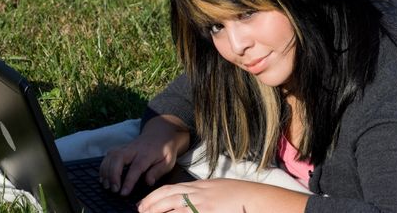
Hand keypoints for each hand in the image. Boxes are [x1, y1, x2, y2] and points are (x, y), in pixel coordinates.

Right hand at [99, 115, 189, 195]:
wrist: (160, 134)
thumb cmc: (164, 150)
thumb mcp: (168, 161)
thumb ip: (158, 171)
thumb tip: (149, 182)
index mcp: (147, 153)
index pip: (136, 167)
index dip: (128, 181)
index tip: (123, 192)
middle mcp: (134, 149)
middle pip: (118, 157)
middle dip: (113, 174)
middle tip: (113, 189)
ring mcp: (125, 147)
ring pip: (111, 155)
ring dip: (106, 171)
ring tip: (106, 185)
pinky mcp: (120, 148)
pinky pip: (108, 155)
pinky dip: (103, 166)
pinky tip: (103, 177)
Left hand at [137, 178, 309, 212]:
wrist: (256, 199)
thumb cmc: (237, 194)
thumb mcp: (215, 188)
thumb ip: (199, 193)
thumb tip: (184, 199)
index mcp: (198, 186)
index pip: (170, 189)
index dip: (154, 197)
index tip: (143, 204)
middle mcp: (198, 195)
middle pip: (168, 198)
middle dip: (151, 206)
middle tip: (140, 212)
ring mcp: (202, 207)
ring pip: (175, 210)